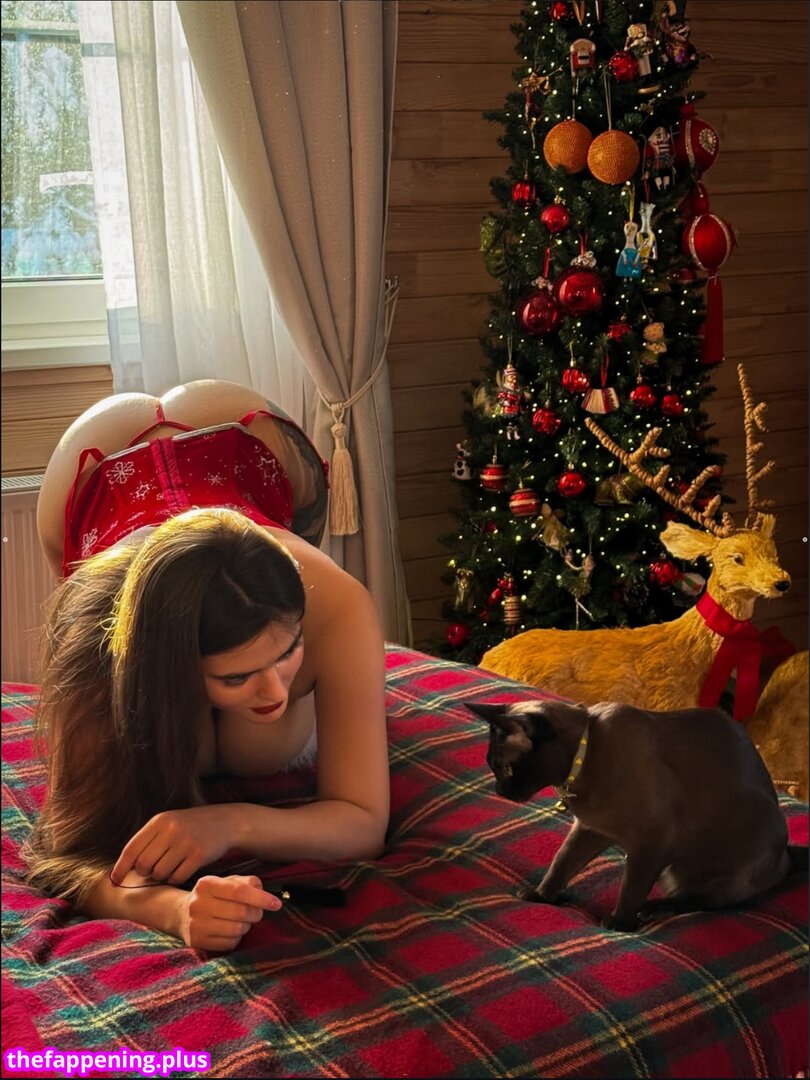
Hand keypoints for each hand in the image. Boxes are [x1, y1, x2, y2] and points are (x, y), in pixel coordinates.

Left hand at [111, 805, 239, 884]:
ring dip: (162, 876)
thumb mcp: (169, 824)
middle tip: (154, 870)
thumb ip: (148, 840)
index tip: (114, 881)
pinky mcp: (198, 854)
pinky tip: (182, 871)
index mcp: (159, 821)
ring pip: (159, 873)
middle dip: (145, 872)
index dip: (121, 867)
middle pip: (144, 864)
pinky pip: (177, 877)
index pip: (131, 848)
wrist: (225, 822)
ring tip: (170, 868)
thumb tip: (124, 868)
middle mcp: (171, 830)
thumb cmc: (191, 826)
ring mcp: (185, 842)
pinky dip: (176, 879)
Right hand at [178, 875, 281, 950]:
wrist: (182, 914)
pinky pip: (229, 943)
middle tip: (257, 912)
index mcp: (207, 884)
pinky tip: (230, 930)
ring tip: (242, 921)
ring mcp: (196, 925)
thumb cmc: (213, 895)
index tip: (277, 904)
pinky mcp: (197, 942)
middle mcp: (198, 904)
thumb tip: (263, 892)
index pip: (239, 892)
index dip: (261, 898)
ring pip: (237, 929)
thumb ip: (247, 882)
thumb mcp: (227, 882)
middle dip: (256, 913)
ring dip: (246, 926)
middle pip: (241, 912)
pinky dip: (236, 938)